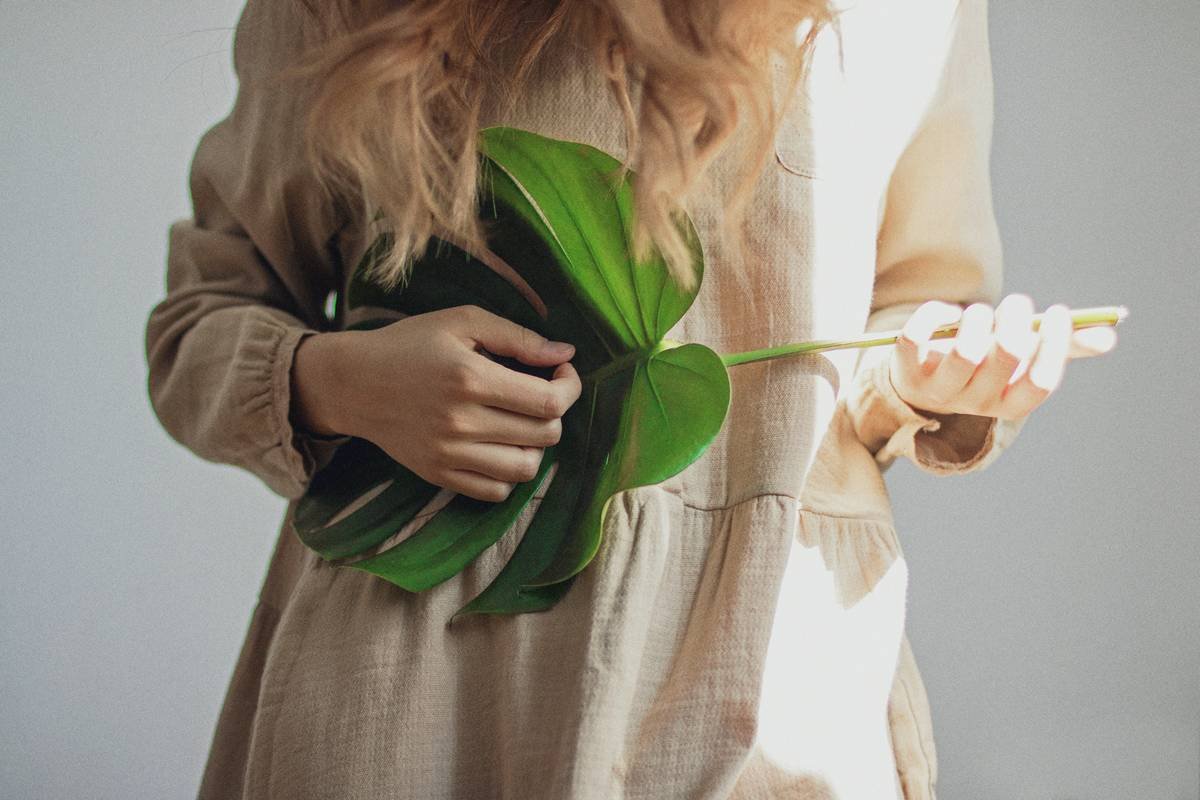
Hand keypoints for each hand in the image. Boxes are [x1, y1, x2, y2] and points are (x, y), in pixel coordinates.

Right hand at [291, 304, 581, 501]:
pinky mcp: (438, 475)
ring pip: (526, 468)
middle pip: (545, 435)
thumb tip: (565, 353)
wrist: (353, 382)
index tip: (561, 372)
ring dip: (536, 445)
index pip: (550, 402)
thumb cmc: (410, 345)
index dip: (570, 387)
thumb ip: (518, 337)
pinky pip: (496, 491)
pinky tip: (501, 445)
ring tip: (522, 422)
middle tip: (541, 391)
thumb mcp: (462, 322)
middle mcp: (462, 422)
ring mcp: (449, 455)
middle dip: (556, 412)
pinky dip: (509, 473)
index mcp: (471, 378)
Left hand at [888, 293, 1118, 420]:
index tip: (1058, 312)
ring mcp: (937, 388)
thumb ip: (1060, 348)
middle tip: (1018, 302)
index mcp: (1007, 402)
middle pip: (1005, 357)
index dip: (1054, 345)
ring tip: (980, 312)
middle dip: (1016, 319)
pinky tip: (946, 312)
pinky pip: (916, 337)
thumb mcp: (1019, 360)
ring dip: (978, 318)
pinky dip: (934, 314)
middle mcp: (973, 402)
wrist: (921, 380)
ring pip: (964, 351)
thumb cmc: (982, 364)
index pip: (1040, 383)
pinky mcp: (904, 370)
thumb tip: (1108, 335)